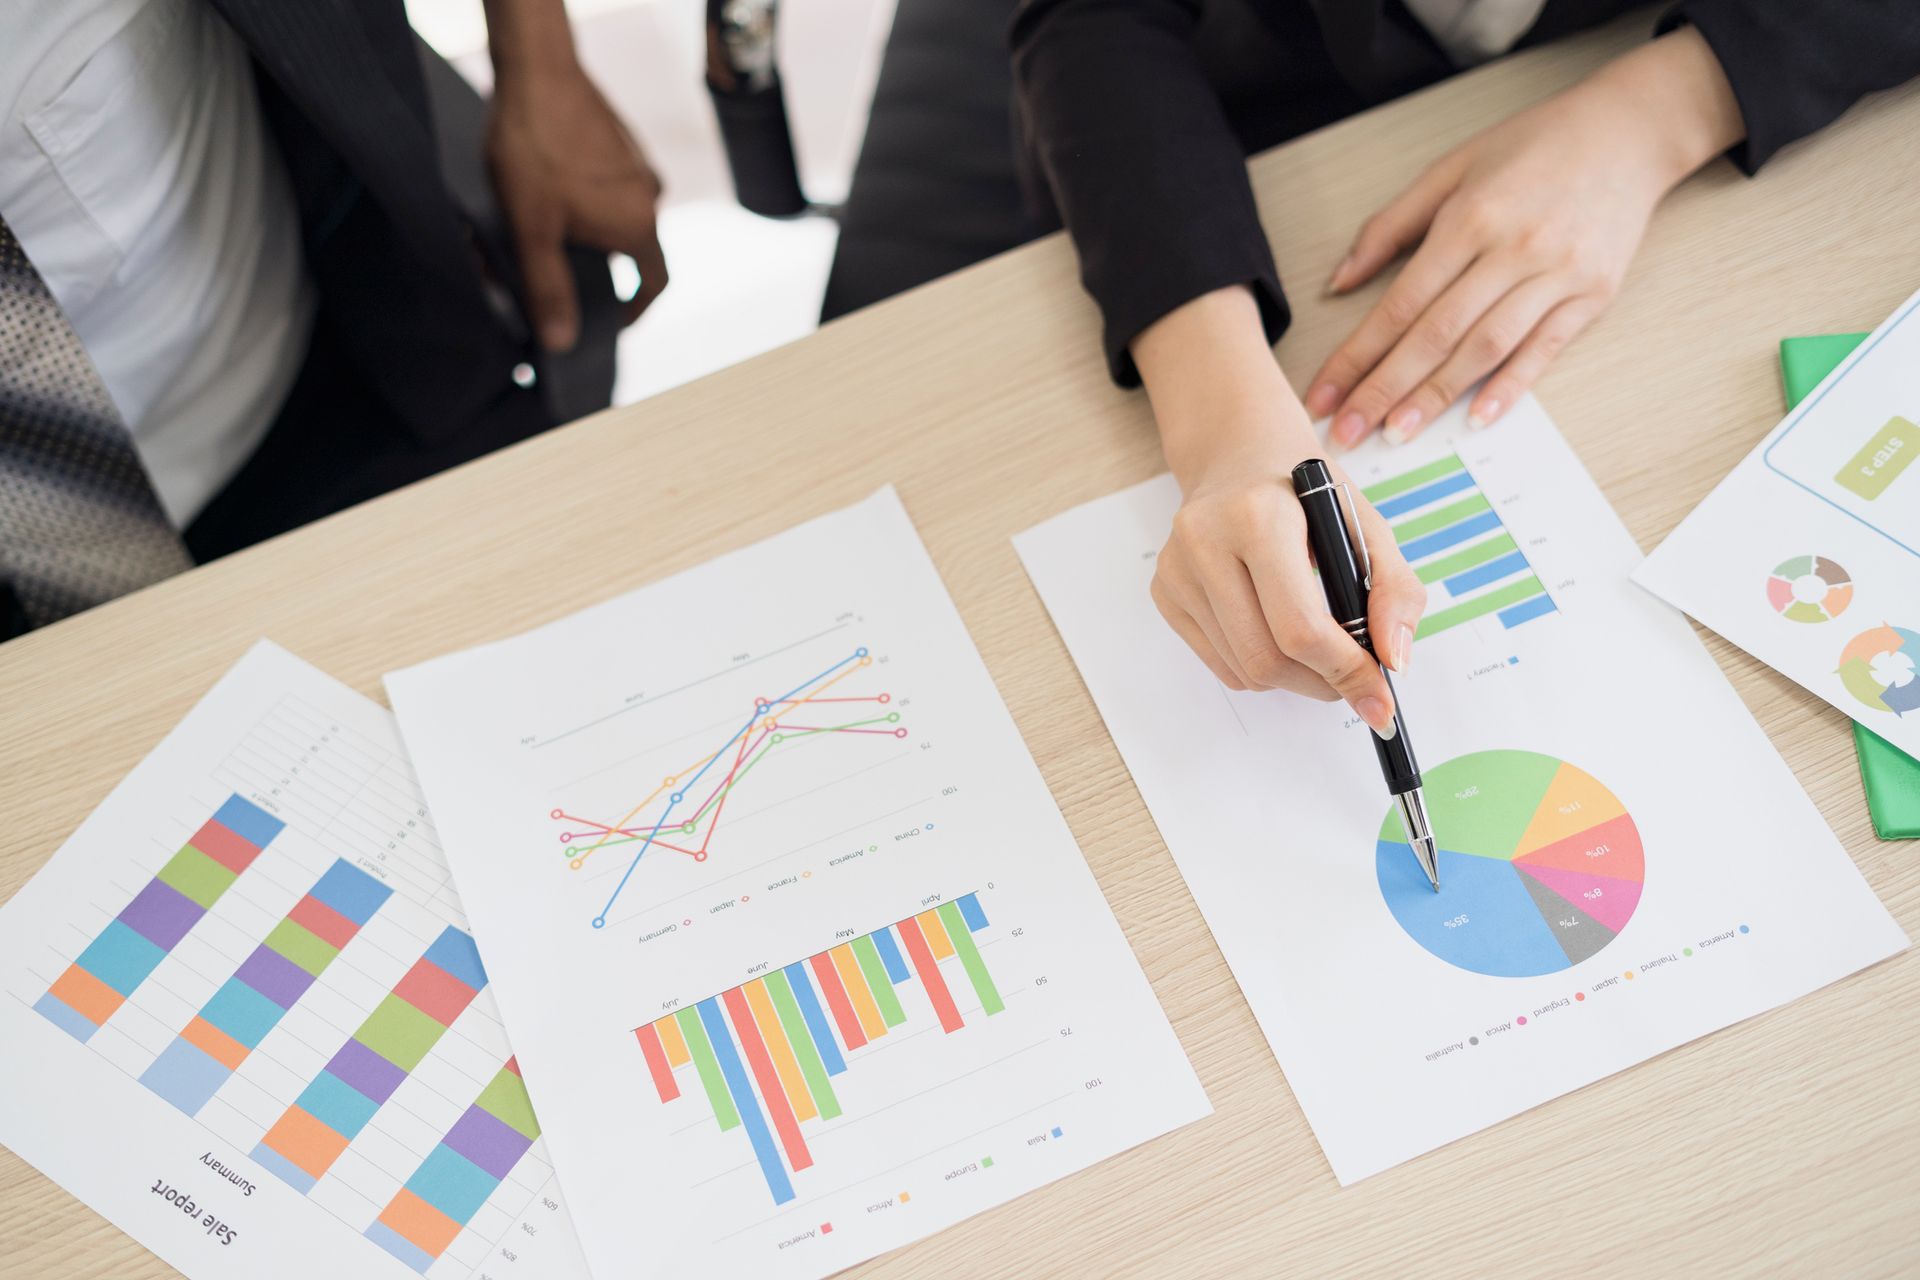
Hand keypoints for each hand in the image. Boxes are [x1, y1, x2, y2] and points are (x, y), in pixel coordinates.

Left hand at [487, 53, 667, 350]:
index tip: (614, 320)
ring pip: (620, 214)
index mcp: (638, 225)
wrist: (538, 69)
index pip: (654, 282)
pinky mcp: (622, 144)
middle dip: (601, 265)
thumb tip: (562, 341)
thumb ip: (548, 288)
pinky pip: (612, 185)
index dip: (636, 308)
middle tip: (561, 269)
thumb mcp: (532, 229)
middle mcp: (650, 197)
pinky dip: (590, 198)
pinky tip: (552, 187)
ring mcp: (638, 167)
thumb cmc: (536, 145)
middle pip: (634, 248)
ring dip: (594, 230)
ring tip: (549, 225)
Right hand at [1135, 289, 1426, 734]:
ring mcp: (1176, 569)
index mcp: (1258, 517)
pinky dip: (1259, 665)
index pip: (1300, 626)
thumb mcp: (1366, 523)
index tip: (1380, 698)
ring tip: (1318, 646)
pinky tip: (1275, 628)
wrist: (1239, 453)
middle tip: (1353, 677)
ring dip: (1294, 678)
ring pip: (1243, 671)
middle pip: (1266, 659)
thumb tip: (1393, 661)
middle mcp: (1204, 541)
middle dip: (1321, 682)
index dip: (1346, 671)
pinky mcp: (1164, 591)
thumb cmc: (1305, 490)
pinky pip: (1220, 664)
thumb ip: (1394, 590)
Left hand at [1305, 28, 1743, 444]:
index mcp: (1470, 217)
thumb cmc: (1533, 148)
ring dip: (1437, 396)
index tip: (1324, 394)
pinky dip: (1511, 387)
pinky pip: (1544, 349)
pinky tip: (1477, 419)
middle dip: (1384, 389)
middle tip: (1347, 432)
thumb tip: (1339, 282)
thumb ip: (1390, 226)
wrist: (1628, 132)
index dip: (1357, 355)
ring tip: (1398, 433)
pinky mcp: (1592, 294)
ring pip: (1486, 348)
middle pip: (1436, 333)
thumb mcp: (1451, 169)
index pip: (1400, 303)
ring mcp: (1557, 274)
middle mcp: (1512, 249)